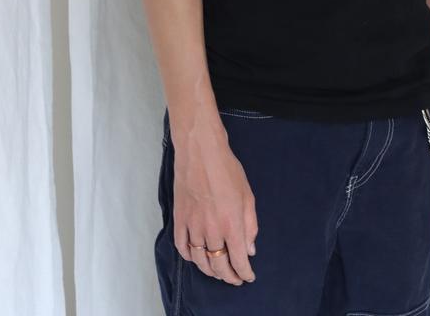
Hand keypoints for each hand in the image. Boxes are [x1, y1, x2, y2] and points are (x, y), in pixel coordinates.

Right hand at [172, 124, 257, 285]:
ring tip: (217, 271)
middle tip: (234, 278)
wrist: (201, 151)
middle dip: (228, 276)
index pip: (238, 260)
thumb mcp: (247, 194)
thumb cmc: (227, 169)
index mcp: (232, 224)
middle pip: (218, 265)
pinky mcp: (179, 219)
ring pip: (199, 260)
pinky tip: (196, 257)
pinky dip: (189, 256)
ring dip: (209, 270)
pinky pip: (181, 246)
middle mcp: (211, 230)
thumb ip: (250, 225)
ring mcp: (193, 225)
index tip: (247, 277)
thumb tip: (249, 249)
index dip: (244, 273)